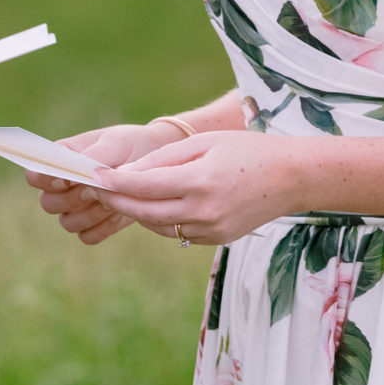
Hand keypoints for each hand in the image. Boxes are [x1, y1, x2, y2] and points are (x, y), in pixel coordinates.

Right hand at [27, 122, 181, 245]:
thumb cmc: (131, 145)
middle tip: (96, 190)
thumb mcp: (115, 143)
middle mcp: (61, 186)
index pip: (34, 175)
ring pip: (68, 223)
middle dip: (72, 199)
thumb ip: (92, 157)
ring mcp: (77, 208)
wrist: (157, 164)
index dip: (45, 180)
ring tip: (112, 198)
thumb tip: (72, 171)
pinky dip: (103, 227)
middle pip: (47, 204)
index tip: (69, 178)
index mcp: (59, 159)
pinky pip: (88, 237)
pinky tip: (120, 211)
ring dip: (90, 214)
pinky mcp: (95, 225)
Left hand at [88, 130, 304, 246]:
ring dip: (135, 210)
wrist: (291, 178)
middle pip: (144, 211)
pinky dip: (160, 218)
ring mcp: (210, 230)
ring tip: (119, 193)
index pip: (143, 186)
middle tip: (94, 188)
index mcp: (200, 182)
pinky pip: (176, 232)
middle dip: (115, 199)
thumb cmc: (247, 150)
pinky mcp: (215, 240)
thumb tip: (126, 173)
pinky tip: (153, 203)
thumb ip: (164, 159)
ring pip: (157, 225)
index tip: (92, 175)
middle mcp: (203, 211)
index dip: (114, 181)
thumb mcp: (204, 144)